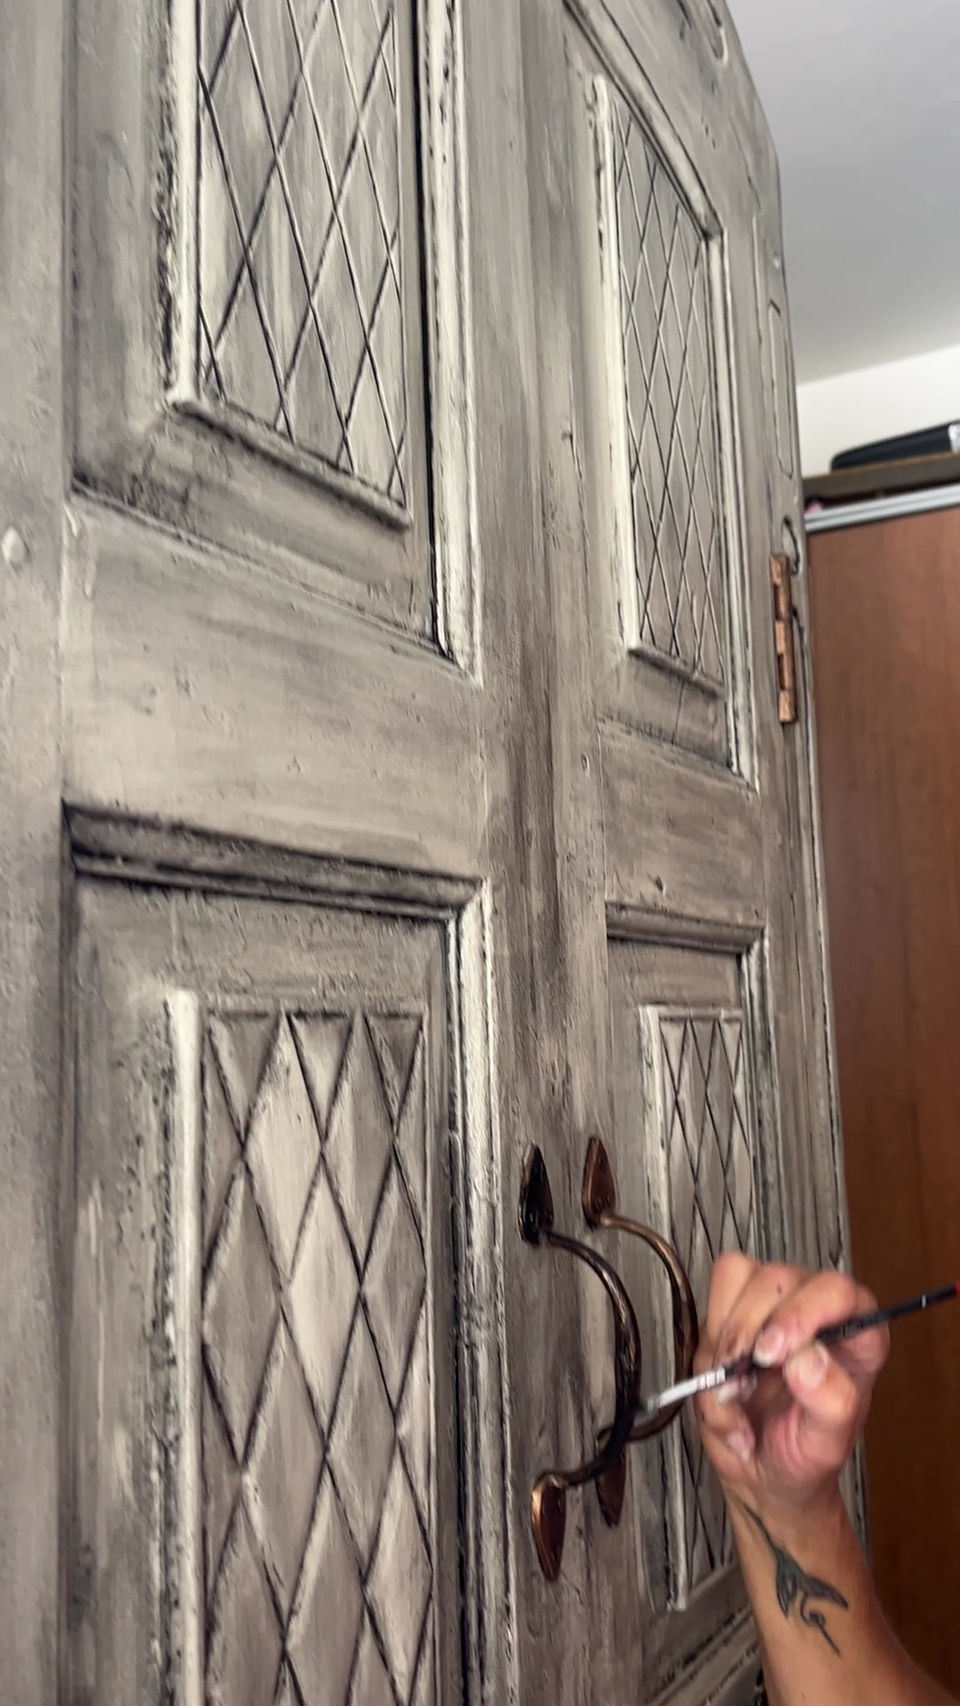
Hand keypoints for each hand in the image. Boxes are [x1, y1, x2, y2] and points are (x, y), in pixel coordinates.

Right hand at [695, 1255, 889, 1517]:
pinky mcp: (733, 1319)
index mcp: (854, 1332)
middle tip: (742, 1382)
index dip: (801, 1311)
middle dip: (749, 1330)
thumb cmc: (804, 1457)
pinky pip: (709, 1310)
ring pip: (737, 1280)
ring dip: (725, 1344)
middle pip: (776, 1279)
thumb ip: (830, 1401)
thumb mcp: (827, 1444)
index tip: (771, 1352)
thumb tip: (808, 1357)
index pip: (836, 1290)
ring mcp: (770, 1311)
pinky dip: (707, 1356)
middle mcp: (814, 1310)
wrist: (764, 1475)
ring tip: (735, 1394)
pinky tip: (724, 1392)